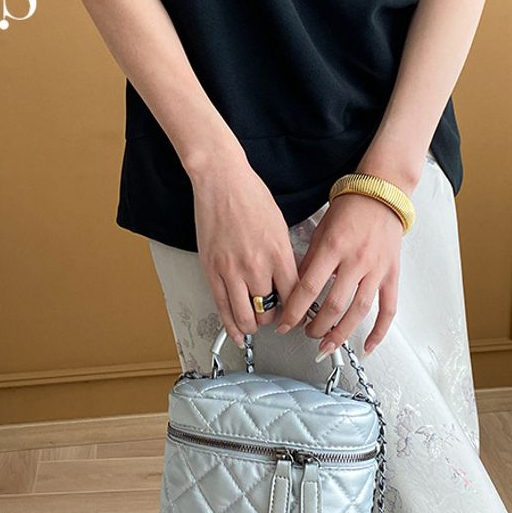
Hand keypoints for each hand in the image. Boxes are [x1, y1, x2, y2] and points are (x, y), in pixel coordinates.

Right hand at [190, 147, 299, 345]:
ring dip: (254, 325)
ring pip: (246, 316)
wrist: (220, 180)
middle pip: (271, 311)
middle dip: (275, 319)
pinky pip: (222, 308)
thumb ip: (284, 257)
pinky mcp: (211, 270)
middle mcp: (256, 264)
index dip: (299, 311)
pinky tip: (238, 332)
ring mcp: (231, 270)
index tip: (300, 315)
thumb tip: (289, 282)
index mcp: (278, 252)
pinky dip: (231, 326)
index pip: (296, 296)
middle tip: (276, 317)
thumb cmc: (250, 196)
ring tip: (257, 323)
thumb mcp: (280, 226)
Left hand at [276, 193, 404, 355]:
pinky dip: (378, 332)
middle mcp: (356, 260)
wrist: (382, 195)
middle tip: (305, 333)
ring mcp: (376, 270)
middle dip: (315, 326)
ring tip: (326, 345)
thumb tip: (295, 289)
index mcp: (333, 247)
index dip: (294, 311)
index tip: (284, 324)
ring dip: (340, 334)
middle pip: (333, 305)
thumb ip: (309, 260)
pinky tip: (367, 347)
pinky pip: (388, 309)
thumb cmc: (350, 208)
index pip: (308, 288)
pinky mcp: (392, 275)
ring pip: (358, 312)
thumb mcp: (320, 230)